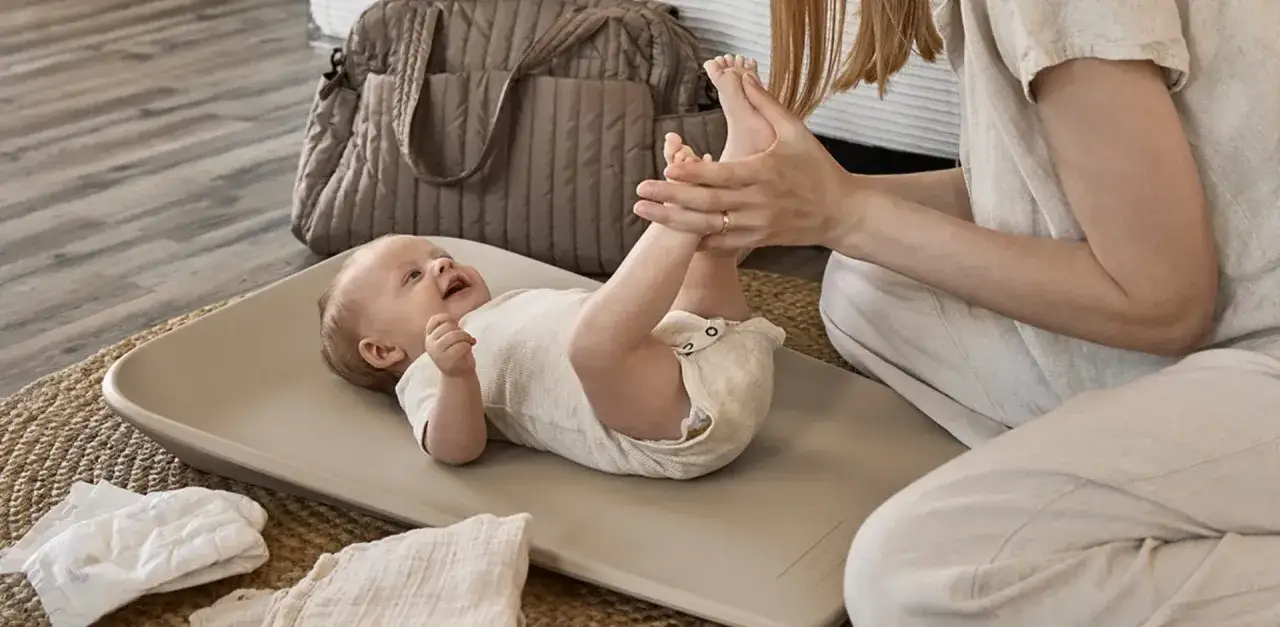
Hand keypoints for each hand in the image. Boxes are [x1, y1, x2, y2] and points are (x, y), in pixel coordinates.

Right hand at [424, 313, 475, 376]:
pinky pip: (460, 346)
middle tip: (467, 337)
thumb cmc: (456, 353)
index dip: (448, 318)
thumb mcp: (450, 338)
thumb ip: (449, 328)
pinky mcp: (446, 360)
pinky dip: (468, 346)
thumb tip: (455, 321)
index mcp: (429, 336)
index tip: (457, 325)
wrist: (458, 374)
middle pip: (448, 326)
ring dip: (466, 337)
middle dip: (461, 330)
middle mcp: (430, 343)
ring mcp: (436, 352)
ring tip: (470, 342)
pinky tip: (468, 349)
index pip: (435, 320)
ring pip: (454, 335)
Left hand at [633, 74, 857, 249]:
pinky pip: (721, 244)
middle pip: (707, 204)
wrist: (841, 213)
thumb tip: (743, 76)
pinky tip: (670, 232)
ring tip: (644, 210)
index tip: (669, 166)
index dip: (695, 173)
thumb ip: (766, 105)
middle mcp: (758, 202)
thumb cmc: (818, 168)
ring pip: (708, 227)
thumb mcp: (796, 132)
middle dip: (671, 198)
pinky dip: (695, 240)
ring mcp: (756, 225)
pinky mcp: (756, 240)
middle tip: (640, 190)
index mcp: (765, 173)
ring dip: (673, 220)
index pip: (723, 175)